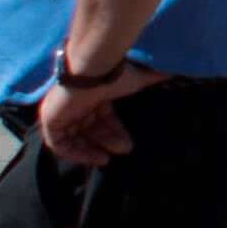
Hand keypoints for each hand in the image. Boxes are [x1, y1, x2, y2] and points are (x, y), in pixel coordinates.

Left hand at [38, 61, 166, 166]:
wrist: (93, 68)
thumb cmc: (115, 74)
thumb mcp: (139, 80)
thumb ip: (154, 78)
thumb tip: (176, 71)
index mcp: (92, 92)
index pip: (101, 116)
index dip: (114, 132)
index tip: (127, 146)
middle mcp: (74, 101)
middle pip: (89, 128)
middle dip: (106, 141)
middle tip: (123, 151)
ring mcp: (60, 110)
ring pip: (74, 137)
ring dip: (90, 150)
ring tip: (105, 159)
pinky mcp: (50, 118)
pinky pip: (58, 143)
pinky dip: (74, 153)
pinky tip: (92, 157)